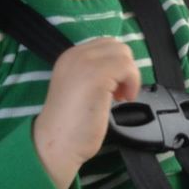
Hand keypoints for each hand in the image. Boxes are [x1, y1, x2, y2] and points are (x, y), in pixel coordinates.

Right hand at [33, 37, 140, 188]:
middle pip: (116, 46)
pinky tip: (124, 99)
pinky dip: (132, 82)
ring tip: (121, 97)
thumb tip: (118, 72)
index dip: (115, 64)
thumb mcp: (79, 88)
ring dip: (130, 75)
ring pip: (124, 54)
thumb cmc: (69, 125)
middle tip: (119, 92)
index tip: (114, 87)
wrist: (55, 143)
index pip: (105, 45)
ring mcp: (86, 62)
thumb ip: (93, 74)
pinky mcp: (97, 75)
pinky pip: (127, 67)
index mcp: (70, 57)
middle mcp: (76, 54)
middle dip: (124, 67)